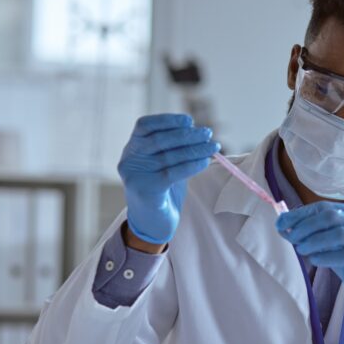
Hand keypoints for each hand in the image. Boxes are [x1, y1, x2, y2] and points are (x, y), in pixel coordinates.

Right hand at [118, 114, 219, 243]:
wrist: (152, 222)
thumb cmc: (161, 189)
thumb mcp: (164, 163)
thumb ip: (174, 147)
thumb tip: (197, 131)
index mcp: (132, 148)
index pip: (145, 125)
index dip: (167, 120)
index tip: (189, 121)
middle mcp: (129, 160)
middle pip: (160, 140)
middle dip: (187, 135)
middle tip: (208, 134)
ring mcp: (135, 175)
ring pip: (169, 156)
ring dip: (195, 149)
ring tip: (213, 147)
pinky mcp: (146, 190)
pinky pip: (173, 173)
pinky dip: (192, 165)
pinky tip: (205, 162)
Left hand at [276, 202, 343, 315]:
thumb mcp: (335, 243)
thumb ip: (316, 234)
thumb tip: (285, 227)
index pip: (324, 207)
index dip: (300, 214)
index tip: (281, 222)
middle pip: (330, 216)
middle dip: (305, 226)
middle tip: (290, 237)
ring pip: (337, 234)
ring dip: (313, 241)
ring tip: (302, 249)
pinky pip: (343, 255)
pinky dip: (324, 256)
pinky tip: (315, 259)